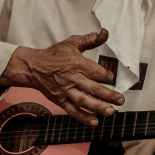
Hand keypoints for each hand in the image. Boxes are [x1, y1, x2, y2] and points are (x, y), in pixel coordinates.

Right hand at [0, 29, 124, 125]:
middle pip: (93, 88)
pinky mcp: (60, 100)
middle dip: (109, 95)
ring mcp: (66, 91)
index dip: (107, 76)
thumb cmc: (54, 55)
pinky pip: (72, 110)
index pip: (97, 72)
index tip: (113, 79)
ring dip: (98, 107)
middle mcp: (73, 78)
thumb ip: (90, 39)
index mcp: (77, 64)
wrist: (33, 67)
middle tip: (121, 100)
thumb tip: (105, 32)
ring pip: (84, 101)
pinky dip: (83, 117)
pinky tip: (94, 121)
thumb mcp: (72, 43)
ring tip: (111, 111)